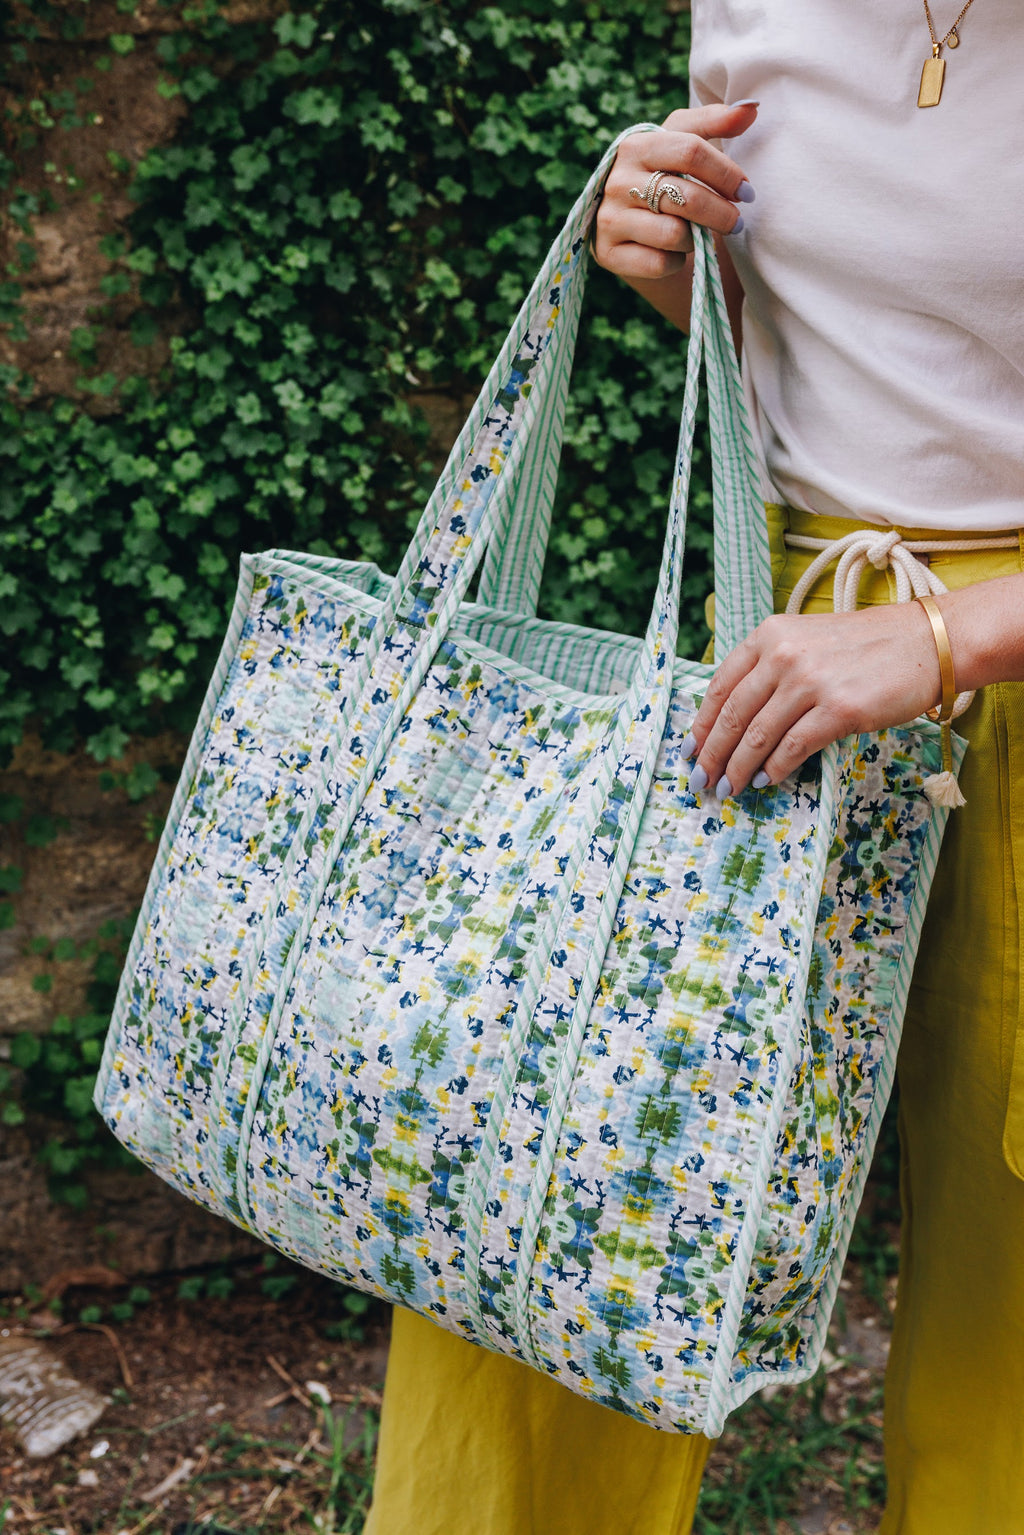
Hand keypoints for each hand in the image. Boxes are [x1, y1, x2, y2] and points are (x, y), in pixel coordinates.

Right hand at [592, 103, 757, 282]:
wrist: (623, 219)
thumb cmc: (662, 174)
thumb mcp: (682, 142)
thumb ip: (715, 122)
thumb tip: (751, 108)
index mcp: (635, 146)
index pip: (691, 152)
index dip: (726, 173)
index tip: (746, 191)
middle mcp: (618, 181)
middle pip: (686, 197)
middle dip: (721, 213)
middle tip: (736, 222)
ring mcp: (610, 219)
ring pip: (673, 234)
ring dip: (695, 238)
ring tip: (699, 234)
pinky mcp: (609, 254)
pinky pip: (659, 263)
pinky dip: (676, 261)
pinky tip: (675, 253)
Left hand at [685, 602, 945, 797]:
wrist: (926, 643)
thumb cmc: (867, 646)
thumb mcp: (806, 640)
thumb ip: (770, 668)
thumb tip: (736, 717)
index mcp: (769, 635)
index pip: (720, 686)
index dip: (702, 724)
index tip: (690, 750)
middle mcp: (783, 655)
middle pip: (733, 715)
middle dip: (712, 755)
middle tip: (701, 781)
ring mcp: (810, 682)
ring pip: (757, 736)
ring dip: (738, 769)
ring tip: (729, 788)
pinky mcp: (838, 710)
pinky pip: (793, 747)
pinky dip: (774, 768)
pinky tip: (766, 780)